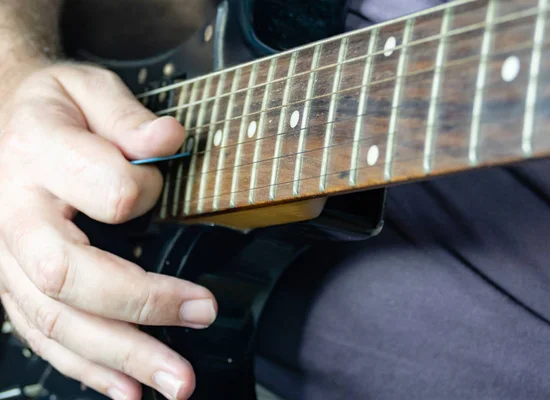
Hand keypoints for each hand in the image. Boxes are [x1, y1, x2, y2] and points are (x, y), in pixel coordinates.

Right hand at [0, 62, 217, 399]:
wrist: (3, 123)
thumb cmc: (52, 107)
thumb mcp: (87, 89)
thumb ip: (127, 117)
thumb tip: (169, 142)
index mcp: (38, 155)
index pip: (110, 190)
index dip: (150, 191)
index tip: (165, 184)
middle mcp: (15, 214)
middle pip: (72, 275)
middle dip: (143, 305)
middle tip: (202, 316)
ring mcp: (6, 257)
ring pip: (57, 319)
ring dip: (120, 356)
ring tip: (174, 382)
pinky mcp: (11, 284)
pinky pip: (42, 334)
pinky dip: (87, 368)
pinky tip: (126, 389)